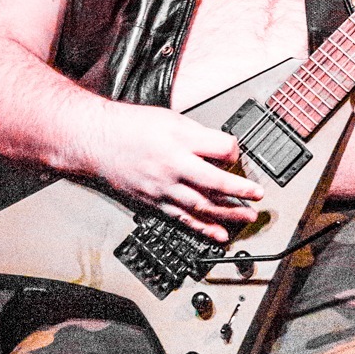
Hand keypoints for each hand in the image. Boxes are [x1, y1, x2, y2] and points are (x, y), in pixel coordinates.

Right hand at [84, 99, 262, 243]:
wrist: (96, 141)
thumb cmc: (130, 126)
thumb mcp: (169, 118)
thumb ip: (197, 134)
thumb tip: (221, 148)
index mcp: (178, 140)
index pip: (219, 148)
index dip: (233, 152)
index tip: (237, 155)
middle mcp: (172, 166)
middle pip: (214, 182)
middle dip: (240, 191)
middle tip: (258, 196)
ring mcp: (162, 187)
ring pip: (202, 205)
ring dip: (228, 213)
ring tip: (247, 217)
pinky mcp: (154, 202)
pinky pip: (182, 218)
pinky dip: (203, 228)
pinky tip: (219, 235)